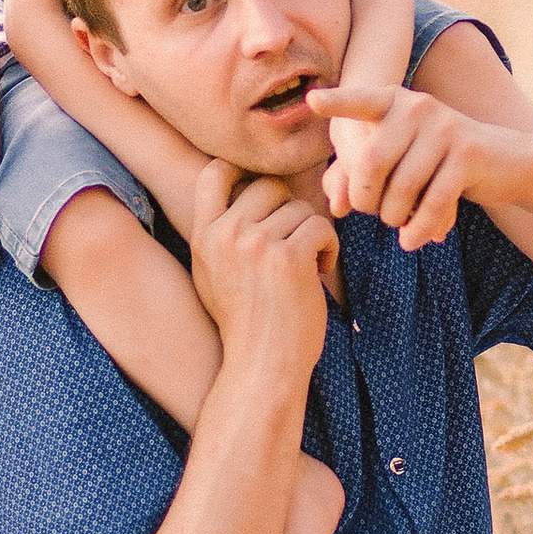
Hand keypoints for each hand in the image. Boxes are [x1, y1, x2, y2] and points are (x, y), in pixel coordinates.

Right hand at [186, 159, 336, 380]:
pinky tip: (319, 272)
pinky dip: (329, 249)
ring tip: (306, 266)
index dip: (242, 170)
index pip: (215, 172)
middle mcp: (227, 235)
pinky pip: (321, 228)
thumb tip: (241, 186)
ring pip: (301, 208)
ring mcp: (257, 244)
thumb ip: (220, 233)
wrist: (262, 363)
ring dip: (311, 234)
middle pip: (270, 186)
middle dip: (289, 210)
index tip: (265, 193)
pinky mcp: (290, 257)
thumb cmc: (244, 321)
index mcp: (203, 235)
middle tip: (294, 242)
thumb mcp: (211, 272)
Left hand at [306, 84, 497, 248]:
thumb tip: (337, 206)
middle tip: (371, 212)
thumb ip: (362, 176)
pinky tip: (412, 241)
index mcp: (396, 102)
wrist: (506, 161)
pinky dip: (417, 230)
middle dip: (365, 199)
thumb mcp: (402, 158)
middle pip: (371, 163)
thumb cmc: (438, 163)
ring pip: (402, 188)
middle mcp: (418, 107)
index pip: (362, 101)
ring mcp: (446, 128)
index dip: (338, 103)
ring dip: (393, 217)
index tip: (312, 100)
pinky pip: (433, 202)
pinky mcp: (469, 154)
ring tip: (397, 223)